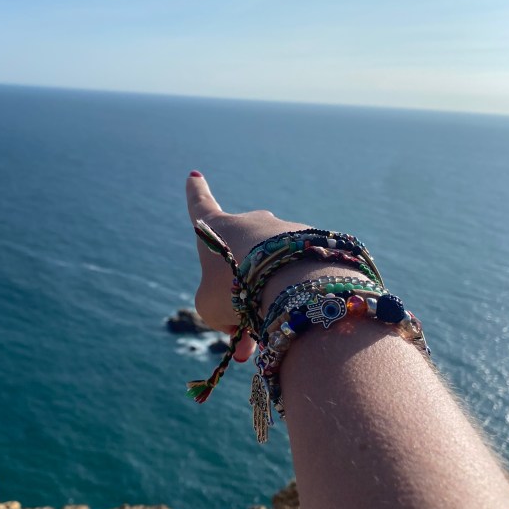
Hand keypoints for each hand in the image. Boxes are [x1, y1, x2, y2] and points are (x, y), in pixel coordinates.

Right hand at [185, 171, 309, 361]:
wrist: (289, 282)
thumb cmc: (235, 290)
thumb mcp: (209, 307)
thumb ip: (218, 310)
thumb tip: (242, 319)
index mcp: (217, 228)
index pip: (200, 205)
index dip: (196, 194)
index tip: (194, 176)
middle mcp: (251, 223)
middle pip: (241, 255)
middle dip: (241, 290)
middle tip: (241, 329)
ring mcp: (284, 231)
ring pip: (273, 271)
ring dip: (269, 301)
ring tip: (270, 331)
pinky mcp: (314, 245)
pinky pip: (298, 274)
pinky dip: (295, 297)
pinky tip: (296, 319)